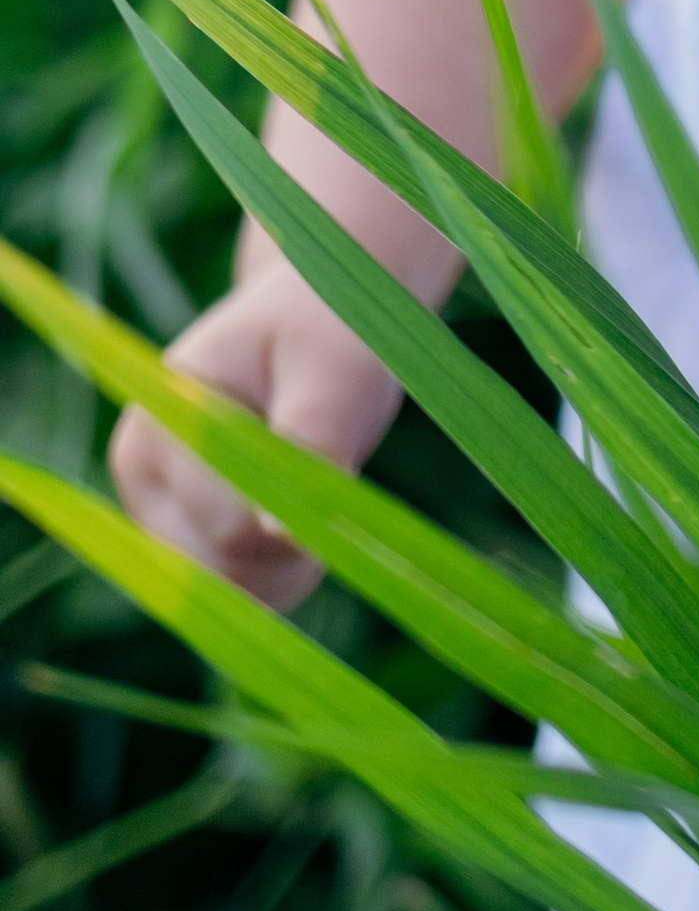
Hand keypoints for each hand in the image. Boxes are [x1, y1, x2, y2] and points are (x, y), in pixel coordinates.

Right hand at [108, 256, 400, 611]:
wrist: (320, 320)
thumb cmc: (331, 332)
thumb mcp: (337, 369)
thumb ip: (312, 438)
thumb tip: (282, 534)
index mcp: (164, 419)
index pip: (229, 525)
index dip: (299, 523)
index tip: (342, 476)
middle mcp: (143, 470)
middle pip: (220, 567)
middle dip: (294, 551)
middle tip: (340, 483)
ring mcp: (157, 508)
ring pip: (227, 590)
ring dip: (292, 568)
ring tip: (325, 494)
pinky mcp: (184, 533)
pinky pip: (235, 590)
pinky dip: (283, 575)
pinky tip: (311, 525)